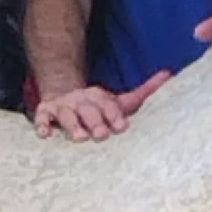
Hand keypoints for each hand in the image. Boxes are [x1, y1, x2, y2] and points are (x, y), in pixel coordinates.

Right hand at [33, 71, 170, 141]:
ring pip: (67, 115)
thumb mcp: (120, 100)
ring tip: (79, 137)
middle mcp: (81, 100)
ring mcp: (63, 106)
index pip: (108, 104)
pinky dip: (42, 125)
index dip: (114, 115)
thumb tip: (169, 73)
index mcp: (99, 96)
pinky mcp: (46, 113)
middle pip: (88, 110)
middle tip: (101, 135)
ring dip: (72, 125)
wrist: (64, 95)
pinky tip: (46, 135)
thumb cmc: (97, 107)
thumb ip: (144, 91)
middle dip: (95, 121)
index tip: (122, 127)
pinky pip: (42, 118)